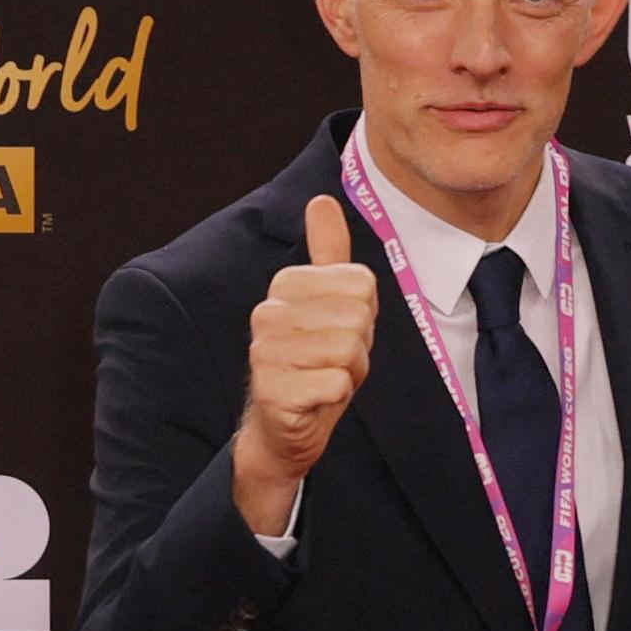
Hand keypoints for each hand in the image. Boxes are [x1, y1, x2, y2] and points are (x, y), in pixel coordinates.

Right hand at [235, 194, 375, 532]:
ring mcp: (266, 352)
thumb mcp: (328, 306)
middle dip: (358, 347)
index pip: (361, 284)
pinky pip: (337, 383)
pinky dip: (337, 396)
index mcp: (285, 285)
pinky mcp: (274, 390)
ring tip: (324, 380)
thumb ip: (328, 254)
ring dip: (349, 374)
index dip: (363, 316)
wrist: (283, 430)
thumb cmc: (311, 365)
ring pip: (349, 350)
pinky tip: (316, 400)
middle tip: (332, 363)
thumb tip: (322, 200)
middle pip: (357, 317)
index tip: (338, 334)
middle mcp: (268, 313)